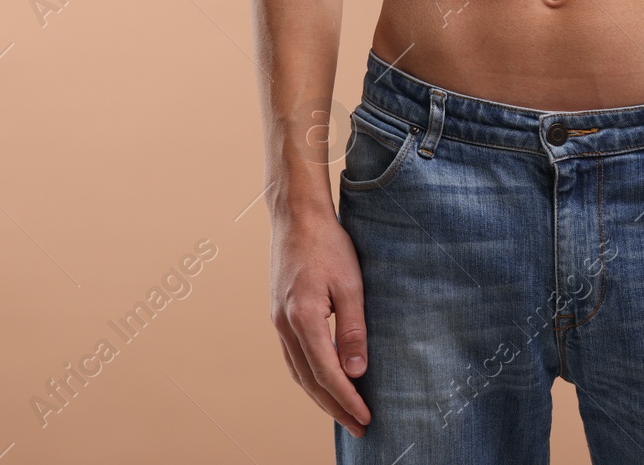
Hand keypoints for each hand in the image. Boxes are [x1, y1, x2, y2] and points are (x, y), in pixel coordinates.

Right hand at [269, 211, 371, 436]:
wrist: (296, 216)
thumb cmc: (328, 243)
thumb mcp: (351, 283)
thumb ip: (352, 329)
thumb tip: (356, 371)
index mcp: (303, 317)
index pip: (326, 373)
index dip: (346, 399)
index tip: (366, 417)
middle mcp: (285, 324)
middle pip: (309, 380)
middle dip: (334, 407)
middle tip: (359, 427)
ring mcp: (278, 320)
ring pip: (297, 372)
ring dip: (320, 396)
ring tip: (343, 413)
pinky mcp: (279, 314)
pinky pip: (292, 356)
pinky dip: (308, 377)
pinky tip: (322, 382)